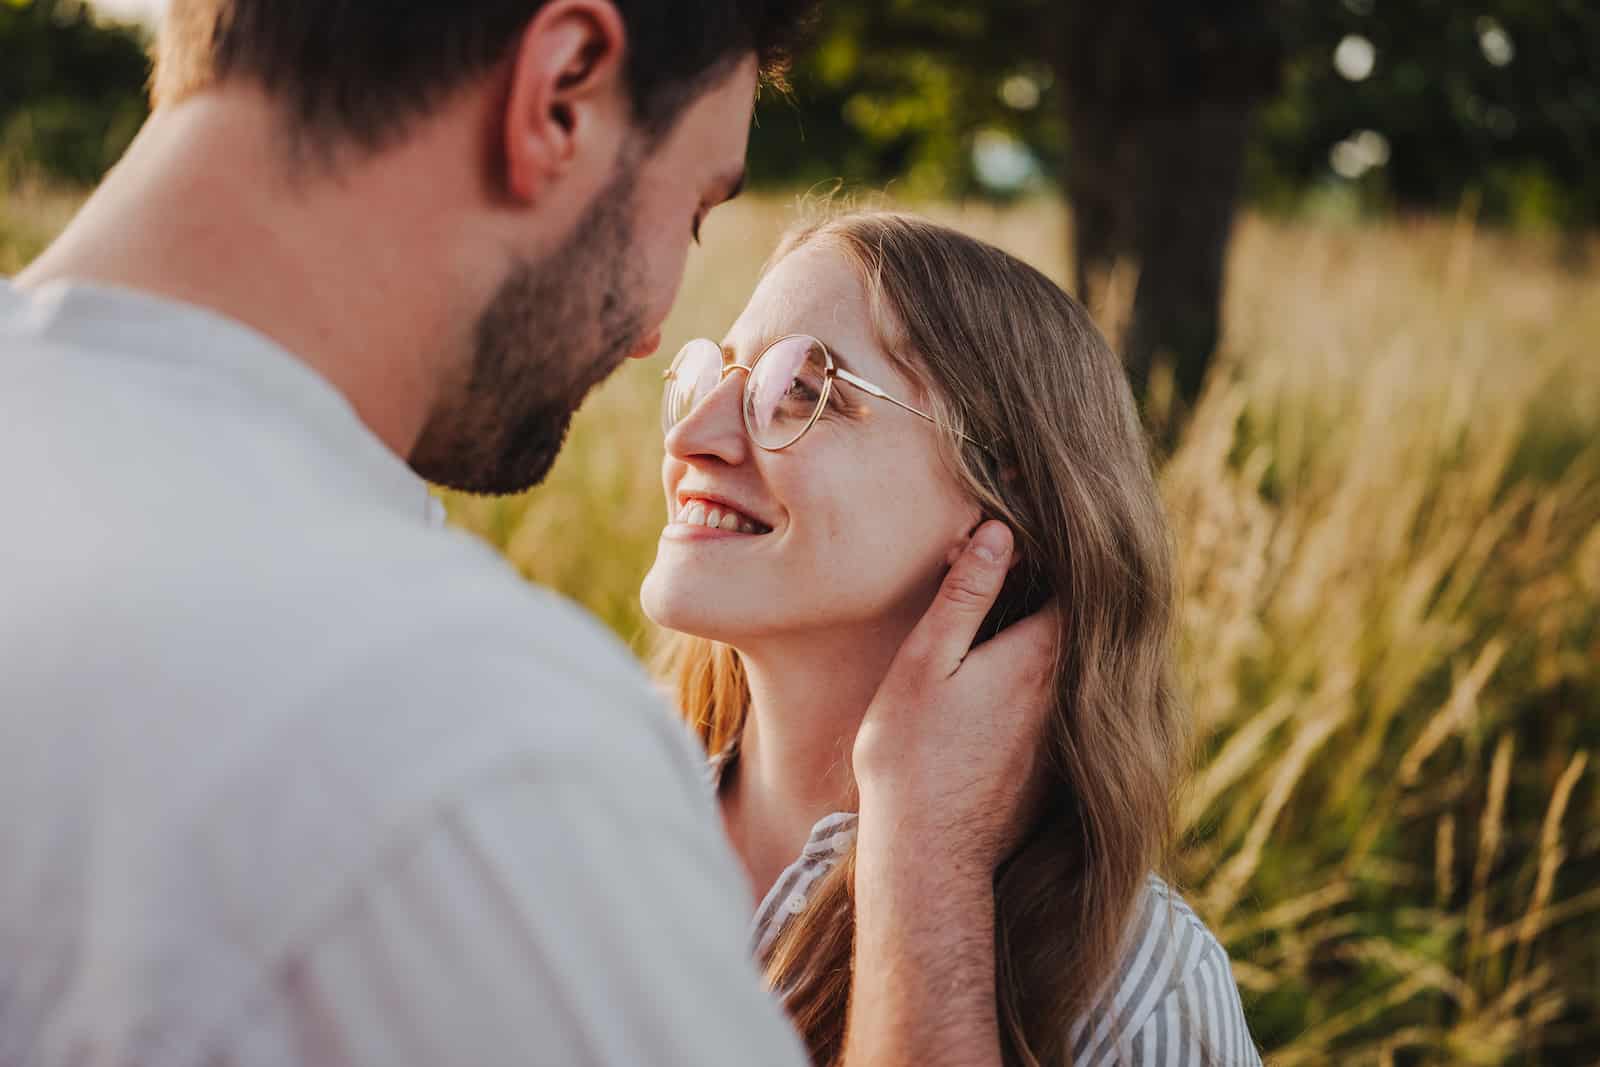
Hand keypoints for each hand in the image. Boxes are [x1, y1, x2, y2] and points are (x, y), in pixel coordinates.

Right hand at [854, 520, 1057, 874]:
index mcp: (1041, 656)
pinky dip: (1038, 685)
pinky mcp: (1054, 768)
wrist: (928, 854)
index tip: (1021, 539)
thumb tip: (999, 533)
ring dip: (1042, 640)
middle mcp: (1068, 693)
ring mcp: (1065, 734)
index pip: (1076, 585)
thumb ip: (966, 595)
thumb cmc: (912, 754)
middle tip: (1007, 569)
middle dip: (1046, 594)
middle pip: (1076, 624)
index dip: (1053, 556)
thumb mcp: (927, 661)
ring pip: (1068, 668)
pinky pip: (1059, 707)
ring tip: (1001, 620)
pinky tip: (999, 686)